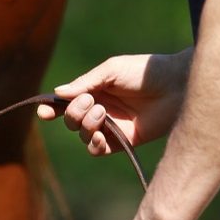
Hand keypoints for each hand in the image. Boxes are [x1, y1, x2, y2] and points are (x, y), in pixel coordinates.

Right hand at [36, 50, 189, 156]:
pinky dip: (93, 144)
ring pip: (82, 135)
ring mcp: (111, 126)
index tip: (44, 111)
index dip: (51, 108)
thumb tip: (58, 92)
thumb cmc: (144, 72)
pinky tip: (100, 135)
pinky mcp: (124, 142)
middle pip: (70, 120)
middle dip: (73, 113)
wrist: (175, 86)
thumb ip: (85, 83)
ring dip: (84, 125)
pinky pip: (98, 149)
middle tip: (91, 102)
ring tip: (102, 114)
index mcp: (94, 90)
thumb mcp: (111, 70)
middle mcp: (100, 109)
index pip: (66, 102)